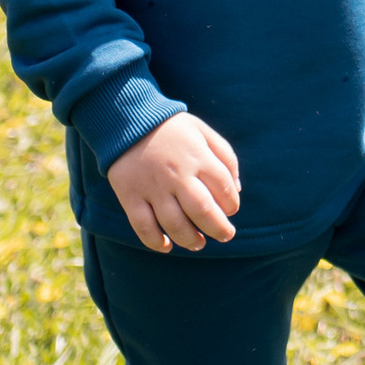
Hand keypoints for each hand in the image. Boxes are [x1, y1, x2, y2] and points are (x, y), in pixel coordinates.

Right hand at [108, 112, 240, 252]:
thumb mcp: (203, 131)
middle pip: (202, 211)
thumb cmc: (172, 128)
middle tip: (226, 236)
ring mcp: (152, 187)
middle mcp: (176, 174)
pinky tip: (167, 246)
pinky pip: (143, 226)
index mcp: (197, 156)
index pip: (223, 187)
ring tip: (199, 244)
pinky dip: (155, 242)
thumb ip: (225, 156)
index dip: (232, 204)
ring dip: (190, 240)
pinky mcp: (130, 196)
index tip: (231, 210)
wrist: (127, 119)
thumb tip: (236, 189)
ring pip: (174, 224)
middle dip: (219, 229)